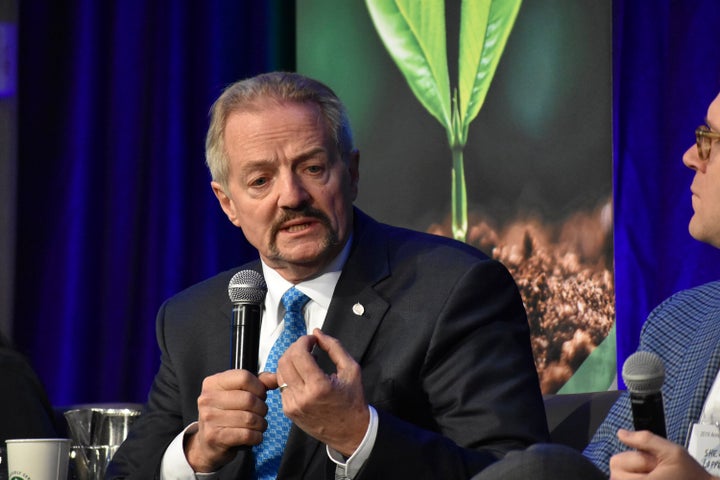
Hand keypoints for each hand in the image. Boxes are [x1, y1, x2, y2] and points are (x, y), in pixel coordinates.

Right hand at [185, 369, 273, 471]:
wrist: (207, 444)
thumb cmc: (225, 416)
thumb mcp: (237, 394)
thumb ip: (257, 383)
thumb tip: (275, 378)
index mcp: (213, 383)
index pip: (244, 377)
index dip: (259, 387)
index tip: (260, 395)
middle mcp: (208, 398)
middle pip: (249, 399)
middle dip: (262, 408)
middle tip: (260, 413)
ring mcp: (209, 418)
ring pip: (250, 419)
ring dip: (261, 424)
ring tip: (258, 425)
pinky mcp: (214, 437)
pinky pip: (247, 435)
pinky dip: (256, 437)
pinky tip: (253, 436)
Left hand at [276, 328, 369, 455]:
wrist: (350, 431)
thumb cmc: (353, 401)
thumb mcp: (351, 369)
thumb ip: (334, 347)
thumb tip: (317, 333)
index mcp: (319, 386)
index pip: (299, 354)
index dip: (304, 341)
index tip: (312, 340)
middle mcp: (302, 397)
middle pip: (285, 361)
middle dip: (295, 348)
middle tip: (307, 347)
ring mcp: (293, 405)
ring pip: (279, 372)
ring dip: (290, 360)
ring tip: (305, 360)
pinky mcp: (288, 411)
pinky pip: (281, 385)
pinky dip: (290, 375)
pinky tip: (303, 375)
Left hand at [609, 428, 715, 479]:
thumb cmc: (689, 473)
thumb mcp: (672, 451)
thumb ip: (645, 440)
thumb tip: (621, 433)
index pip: (616, 464)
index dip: (634, 458)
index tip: (652, 462)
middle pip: (615, 472)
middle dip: (633, 467)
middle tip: (654, 468)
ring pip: (620, 478)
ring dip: (634, 474)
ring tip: (655, 474)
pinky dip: (636, 477)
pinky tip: (653, 477)